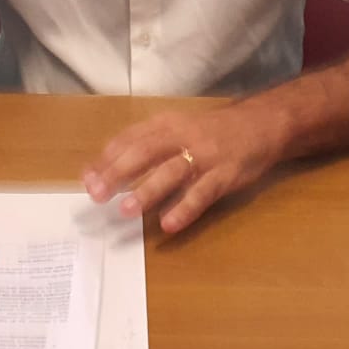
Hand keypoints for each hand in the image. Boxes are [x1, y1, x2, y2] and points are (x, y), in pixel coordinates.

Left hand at [82, 101, 285, 234]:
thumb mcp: (177, 128)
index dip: (107, 158)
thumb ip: (143, 144)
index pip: (130, 138)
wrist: (261, 124)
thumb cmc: (210, 131)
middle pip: (146, 152)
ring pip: (172, 172)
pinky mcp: (225, 175)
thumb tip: (102, 168)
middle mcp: (183, 136)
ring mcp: (204, 156)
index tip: (86, 179)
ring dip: (148, 191)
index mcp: (167, 124)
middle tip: (97, 194)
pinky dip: (185, 209)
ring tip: (127, 210)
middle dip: (119, 173)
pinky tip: (169, 224)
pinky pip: (202, 193)